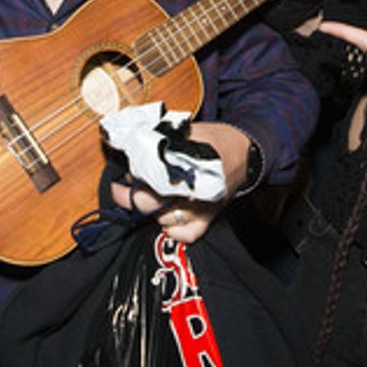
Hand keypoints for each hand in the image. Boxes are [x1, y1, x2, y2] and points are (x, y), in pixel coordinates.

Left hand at [107, 121, 251, 243]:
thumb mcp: (186, 132)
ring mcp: (202, 207)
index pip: (151, 178)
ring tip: (146, 197)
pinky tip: (166, 219)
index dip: (132, 180)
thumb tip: (130, 151)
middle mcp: (194, 190)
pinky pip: (186, 234)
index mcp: (188, 164)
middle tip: (121, 190)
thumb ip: (160, 142)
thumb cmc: (214, 140)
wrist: (245, 152)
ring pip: (164, 220)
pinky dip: (172, 230)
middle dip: (132, 198)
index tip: (122, 179)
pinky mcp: (209, 218)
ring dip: (150, 210)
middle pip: (152, 204)